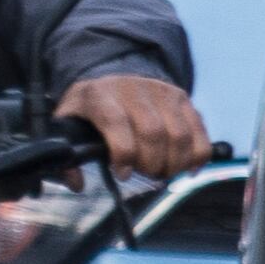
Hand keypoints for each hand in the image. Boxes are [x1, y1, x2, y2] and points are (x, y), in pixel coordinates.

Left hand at [57, 74, 209, 180]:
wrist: (113, 80)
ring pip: (179, 135)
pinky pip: (199, 133)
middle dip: (150, 163)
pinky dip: (196, 156)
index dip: (123, 152)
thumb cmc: (90, 110)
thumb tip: (76, 183)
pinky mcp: (182, 98)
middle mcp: (133, 89)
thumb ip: (65, 154)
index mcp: (99, 95)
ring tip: (160, 172)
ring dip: (173, 163)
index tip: (122, 173)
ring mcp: (161, 91)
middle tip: (144, 174)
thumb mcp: (66, 123)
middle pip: (153, 132)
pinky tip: (184, 168)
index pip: (116, 122)